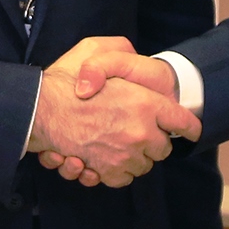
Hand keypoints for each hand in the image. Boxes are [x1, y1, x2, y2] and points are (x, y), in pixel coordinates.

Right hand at [26, 66, 198, 188]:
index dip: (189, 126)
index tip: (190, 129)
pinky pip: (123, 178)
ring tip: (118, 143)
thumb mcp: (95, 49)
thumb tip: (133, 57)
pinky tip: (104, 158)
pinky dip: (117, 171)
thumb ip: (120, 52)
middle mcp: (141, 132)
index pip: (183, 121)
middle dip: (155, 142)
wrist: (38, 110)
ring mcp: (124, 155)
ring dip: (135, 157)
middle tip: (140, 131)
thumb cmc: (64, 80)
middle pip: (164, 148)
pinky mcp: (106, 171)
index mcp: (146, 102)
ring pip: (143, 166)